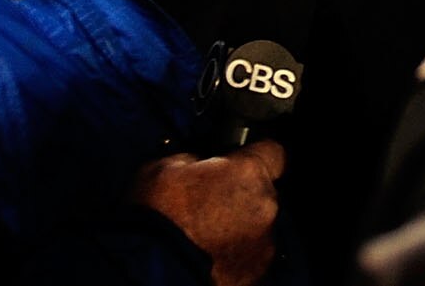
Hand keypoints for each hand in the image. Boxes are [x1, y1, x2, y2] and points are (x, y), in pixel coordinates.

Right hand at [134, 142, 284, 285]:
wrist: (151, 269)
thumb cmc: (156, 218)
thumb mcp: (166, 166)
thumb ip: (196, 159)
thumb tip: (199, 162)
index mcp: (249, 173)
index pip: (273, 151)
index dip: (255, 156)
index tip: (240, 162)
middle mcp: (265, 206)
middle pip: (264, 193)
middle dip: (241, 196)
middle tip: (208, 204)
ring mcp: (263, 243)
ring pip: (258, 226)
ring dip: (239, 227)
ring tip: (205, 235)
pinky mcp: (254, 273)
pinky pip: (249, 255)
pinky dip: (234, 253)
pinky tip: (209, 254)